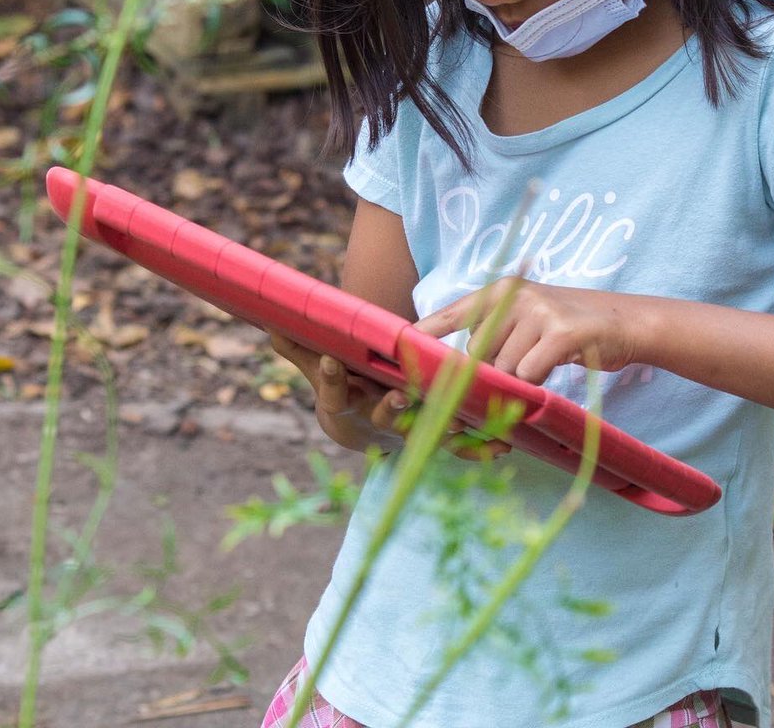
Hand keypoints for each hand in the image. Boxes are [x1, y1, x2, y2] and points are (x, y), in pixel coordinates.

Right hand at [267, 334, 509, 459]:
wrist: (366, 425)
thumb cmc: (343, 390)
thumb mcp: (317, 370)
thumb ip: (300, 350)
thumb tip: (273, 324)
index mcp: (346, 404)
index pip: (333, 394)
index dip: (330, 381)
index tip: (331, 362)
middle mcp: (376, 419)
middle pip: (381, 416)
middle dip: (390, 408)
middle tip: (396, 395)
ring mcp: (407, 430)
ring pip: (423, 430)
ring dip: (439, 427)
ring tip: (456, 421)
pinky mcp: (434, 435)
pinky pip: (456, 445)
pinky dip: (477, 449)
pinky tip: (499, 448)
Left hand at [414, 279, 641, 385]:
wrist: (626, 321)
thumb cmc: (567, 328)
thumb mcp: (526, 319)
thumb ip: (493, 335)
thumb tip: (455, 372)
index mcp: (500, 290)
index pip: (452, 313)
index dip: (426, 333)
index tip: (399, 345)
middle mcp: (515, 295)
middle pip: (478, 355)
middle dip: (486, 378)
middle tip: (509, 380)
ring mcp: (539, 311)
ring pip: (504, 369)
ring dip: (518, 381)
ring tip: (542, 364)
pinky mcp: (563, 332)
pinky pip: (530, 374)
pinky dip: (538, 382)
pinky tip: (555, 366)